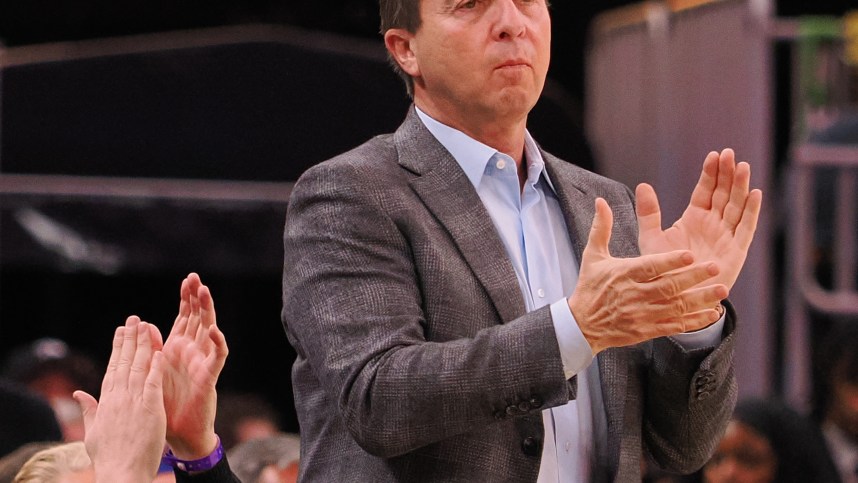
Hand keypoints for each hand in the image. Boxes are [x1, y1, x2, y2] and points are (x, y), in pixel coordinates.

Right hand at [73, 316, 165, 482]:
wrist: (121, 473)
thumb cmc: (109, 457)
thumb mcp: (93, 431)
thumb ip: (89, 409)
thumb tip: (78, 394)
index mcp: (106, 402)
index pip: (112, 368)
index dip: (117, 348)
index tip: (120, 332)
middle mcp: (118, 398)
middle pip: (125, 362)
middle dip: (130, 339)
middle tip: (134, 319)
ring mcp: (134, 402)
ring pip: (139, 367)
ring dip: (143, 345)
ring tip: (146, 325)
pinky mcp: (150, 408)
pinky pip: (154, 382)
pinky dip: (157, 366)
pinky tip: (160, 350)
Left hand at [160, 273, 227, 459]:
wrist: (179, 435)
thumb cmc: (165, 407)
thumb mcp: (152, 373)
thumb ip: (150, 350)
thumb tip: (144, 326)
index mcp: (177, 349)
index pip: (184, 317)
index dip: (187, 299)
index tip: (186, 280)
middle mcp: (192, 352)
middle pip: (198, 318)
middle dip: (197, 298)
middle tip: (195, 278)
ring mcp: (202, 362)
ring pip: (208, 331)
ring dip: (207, 312)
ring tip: (205, 292)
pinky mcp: (209, 377)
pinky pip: (217, 357)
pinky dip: (218, 344)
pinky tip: (215, 330)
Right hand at [569, 198, 726, 354]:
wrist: (582, 325)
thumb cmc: (590, 287)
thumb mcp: (592, 256)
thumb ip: (601, 228)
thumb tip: (600, 201)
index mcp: (624, 275)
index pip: (650, 267)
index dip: (670, 261)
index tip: (690, 253)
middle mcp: (635, 295)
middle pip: (668, 286)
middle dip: (693, 277)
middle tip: (715, 266)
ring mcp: (642, 315)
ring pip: (676, 307)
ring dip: (701, 299)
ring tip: (722, 290)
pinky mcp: (647, 331)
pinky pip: (674, 326)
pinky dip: (694, 321)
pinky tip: (712, 313)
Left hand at [636, 149, 762, 291]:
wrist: (674, 298)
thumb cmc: (662, 269)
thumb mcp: (651, 238)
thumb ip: (648, 213)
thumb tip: (642, 185)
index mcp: (694, 218)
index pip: (705, 190)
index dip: (710, 173)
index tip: (714, 155)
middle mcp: (713, 224)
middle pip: (723, 193)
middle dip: (727, 174)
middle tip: (730, 153)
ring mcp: (725, 236)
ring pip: (736, 206)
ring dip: (741, 187)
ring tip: (743, 166)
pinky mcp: (735, 251)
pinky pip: (745, 228)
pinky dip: (751, 212)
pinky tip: (755, 194)